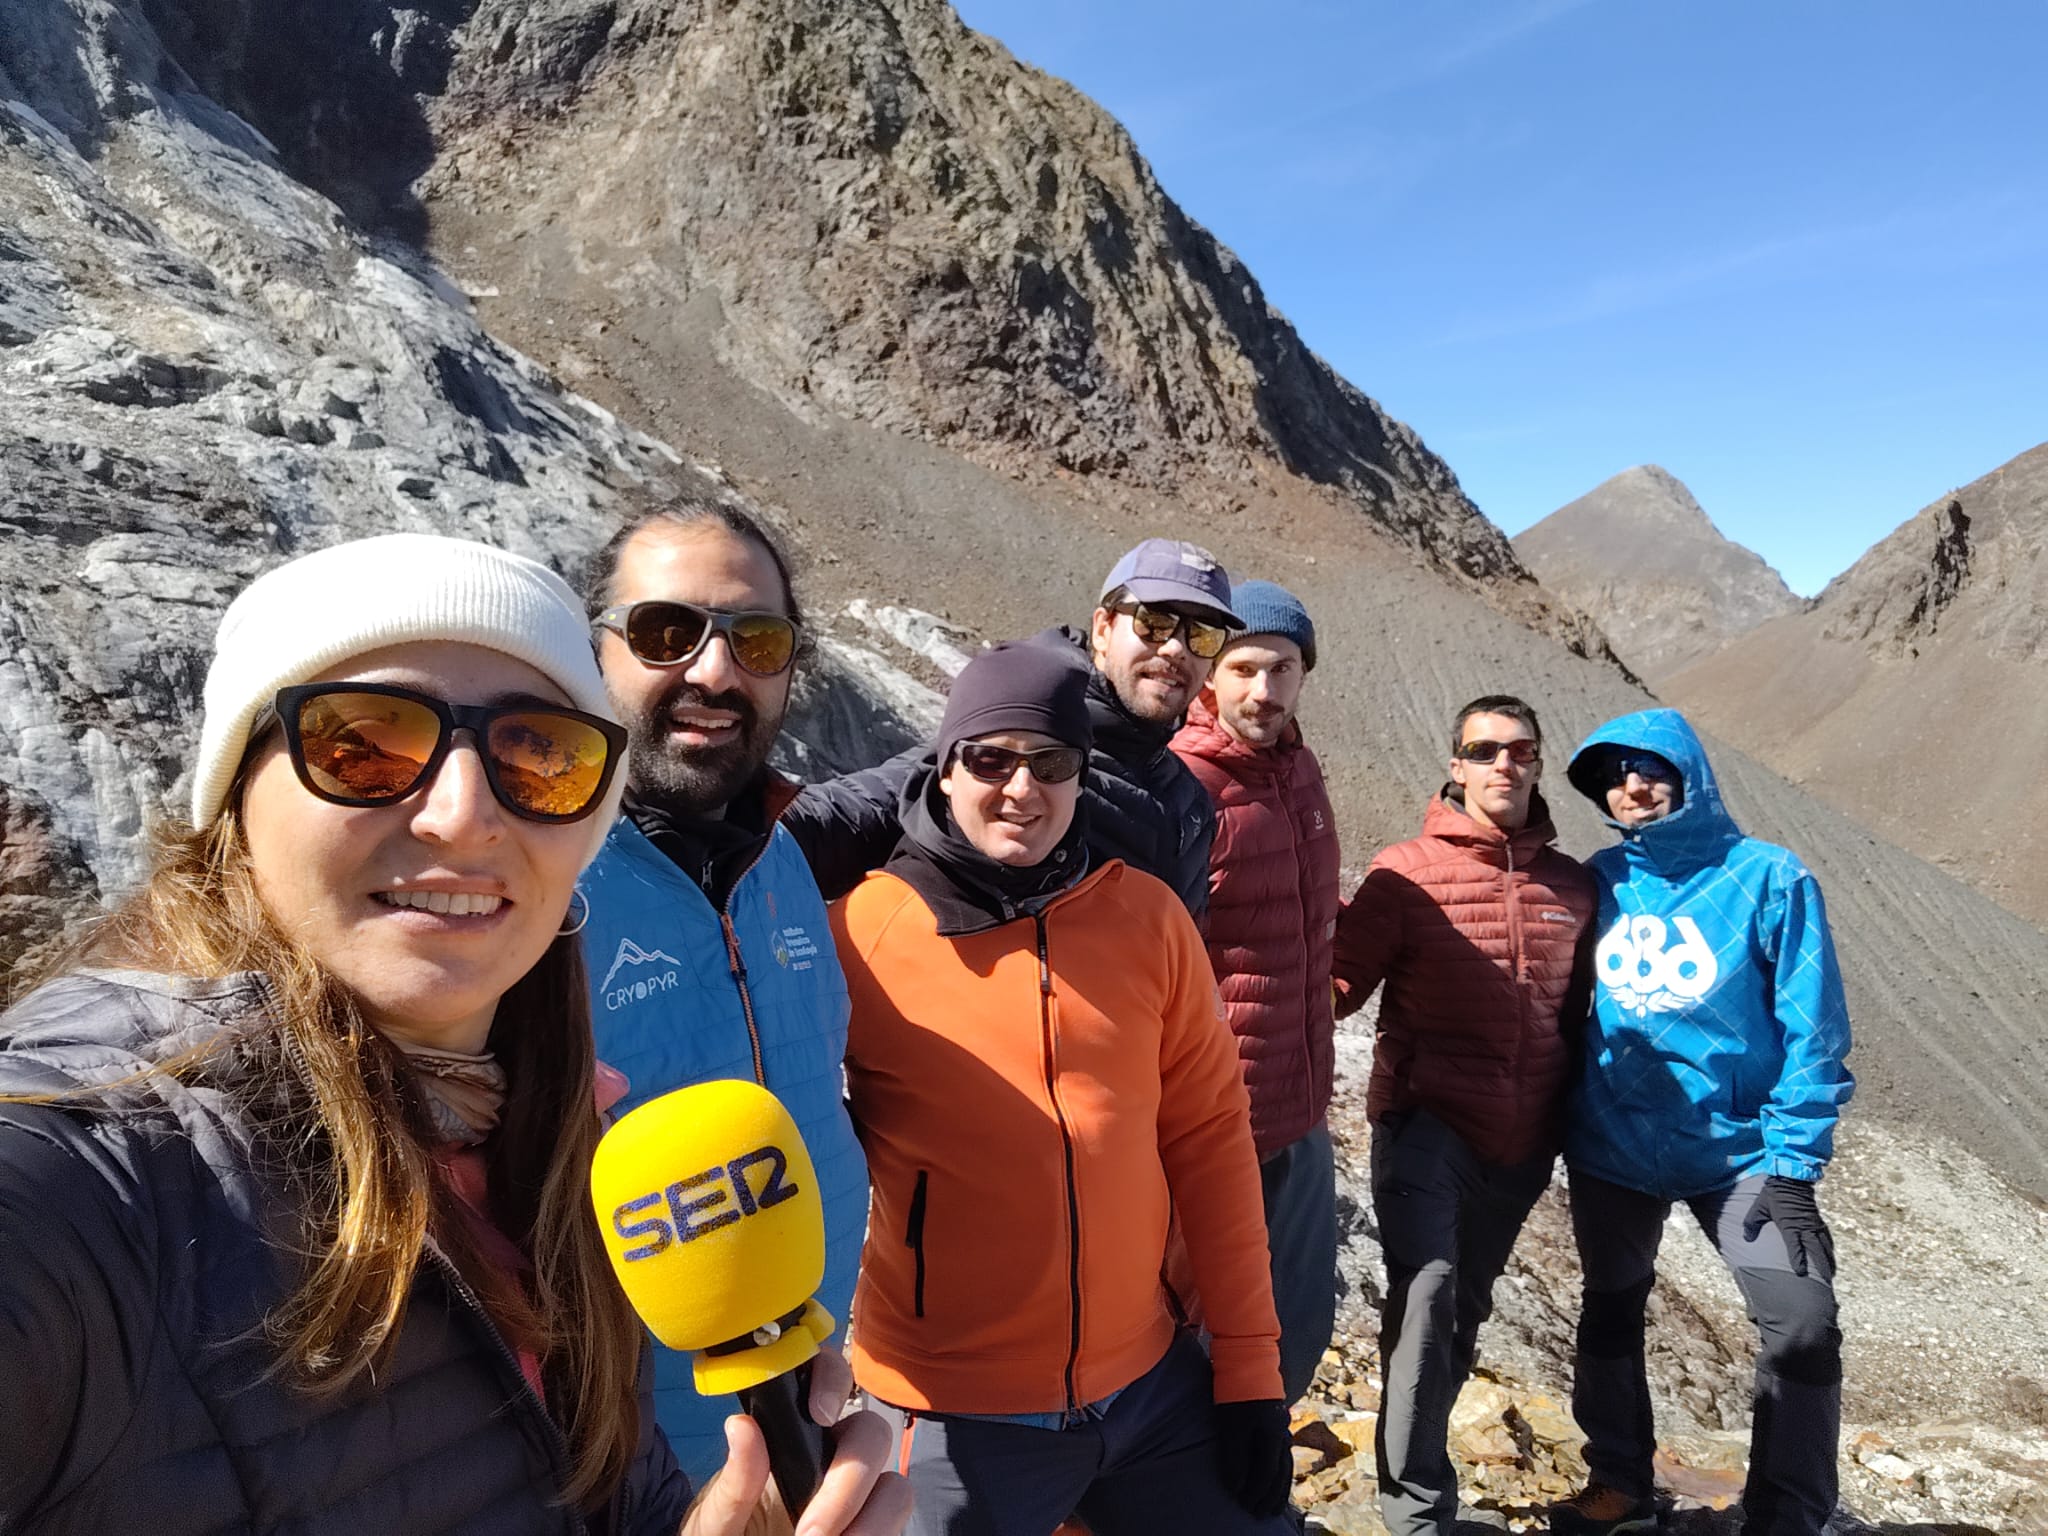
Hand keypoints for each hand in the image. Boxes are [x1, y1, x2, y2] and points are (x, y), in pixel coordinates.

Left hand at [680, 1347, 911, 1535]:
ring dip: (871, 1518)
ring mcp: (857, 1492)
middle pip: (871, 1432)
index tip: (819, 1414)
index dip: (832, 1380)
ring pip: (894, 1484)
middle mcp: (831, 1455)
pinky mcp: (873, 1524)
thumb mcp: (718, 1518)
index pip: (825, 1376)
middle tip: (810, 1530)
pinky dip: (878, 1532)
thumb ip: (734, 1482)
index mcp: (791, 1436)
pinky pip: (895, 1519)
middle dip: (850, 1477)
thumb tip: (740, 1426)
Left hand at [1212, 1398, 1291, 1517]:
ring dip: (1279, 1488)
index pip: (1265, 1472)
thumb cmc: (1235, 1391)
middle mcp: (1281, 1433)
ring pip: (1285, 1465)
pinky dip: (1283, 1472)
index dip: (1254, 1490)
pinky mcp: (1277, 1421)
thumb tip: (1237, 1487)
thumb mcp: (1231, 1424)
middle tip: (1259, 1514)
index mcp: (1271, 1434)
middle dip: (1269, 1496)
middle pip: (1279, 1473)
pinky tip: (1279, 1479)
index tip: (1242, 1503)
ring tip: (1275, 1507)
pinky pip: (1284, 1454)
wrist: (1247, 1357)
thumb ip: (1235, 1456)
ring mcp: (1281, 1426)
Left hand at [1740, 1175, 1835, 1282]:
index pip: (1795, 1247)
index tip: (1801, 1273)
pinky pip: (1827, 1237)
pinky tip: (1831, 1254)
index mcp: (1790, 1226)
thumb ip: (1751, 1224)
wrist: (1791, 1179)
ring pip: (1825, 1246)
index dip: (1798, 1260)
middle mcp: (1805, 1227)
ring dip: (1829, 1260)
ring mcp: (1813, 1224)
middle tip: (1826, 1282)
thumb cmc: (1773, 1194)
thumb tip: (1747, 1238)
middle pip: (1816, 1251)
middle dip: (1822, 1267)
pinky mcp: (1818, 1221)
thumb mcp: (1759, 1208)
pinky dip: (1830, 1248)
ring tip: (1832, 1274)